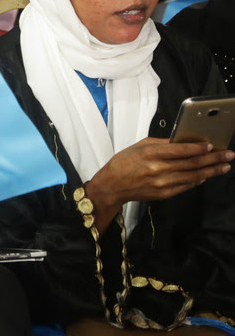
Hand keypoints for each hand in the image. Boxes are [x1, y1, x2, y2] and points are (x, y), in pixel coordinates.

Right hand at [86, 137, 232, 225]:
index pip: (181, 150)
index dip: (199, 148)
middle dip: (213, 159)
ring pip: (194, 176)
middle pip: (192, 163)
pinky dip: (198, 180)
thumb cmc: (124, 163)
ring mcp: (163, 183)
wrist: (112, 185)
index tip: (212, 145)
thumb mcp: (139, 146)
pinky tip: (206, 175)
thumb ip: (162, 144)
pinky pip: (186, 186)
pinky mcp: (165, 193)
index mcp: (151, 154)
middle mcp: (158, 169)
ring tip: (224, 166)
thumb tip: (183, 141)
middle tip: (228, 155)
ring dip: (211, 171)